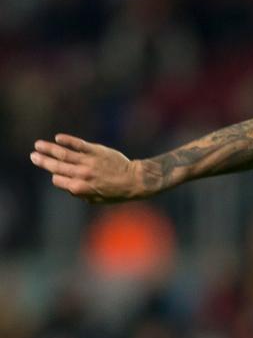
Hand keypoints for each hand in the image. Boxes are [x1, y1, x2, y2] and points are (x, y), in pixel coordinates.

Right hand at [30, 134, 145, 202]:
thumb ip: (81, 194)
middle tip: (33, 156)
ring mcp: (88, 161)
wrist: (135, 180)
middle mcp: (81, 174)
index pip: (57, 180)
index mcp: (79, 188)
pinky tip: (58, 138)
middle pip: (56, 166)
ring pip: (63, 154)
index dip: (55, 177)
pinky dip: (67, 140)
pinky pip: (78, 144)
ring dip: (48, 148)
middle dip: (42, 161)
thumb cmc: (117, 192)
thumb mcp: (97, 200)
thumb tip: (68, 187)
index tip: (56, 174)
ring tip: (38, 145)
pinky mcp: (96, 151)